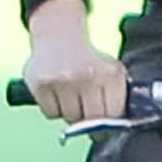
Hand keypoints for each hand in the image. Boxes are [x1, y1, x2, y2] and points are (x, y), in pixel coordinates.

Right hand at [21, 0, 126, 123]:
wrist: (59, 35)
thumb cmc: (88, 60)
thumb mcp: (111, 70)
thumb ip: (118, 96)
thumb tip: (119, 125)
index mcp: (110, 74)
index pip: (113, 115)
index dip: (109, 124)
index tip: (104, 125)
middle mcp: (87, 76)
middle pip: (91, 121)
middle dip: (89, 122)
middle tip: (86, 113)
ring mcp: (62, 80)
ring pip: (70, 118)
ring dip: (71, 114)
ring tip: (71, 98)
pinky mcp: (41, 84)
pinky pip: (51, 113)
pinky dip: (54, 109)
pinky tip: (57, 94)